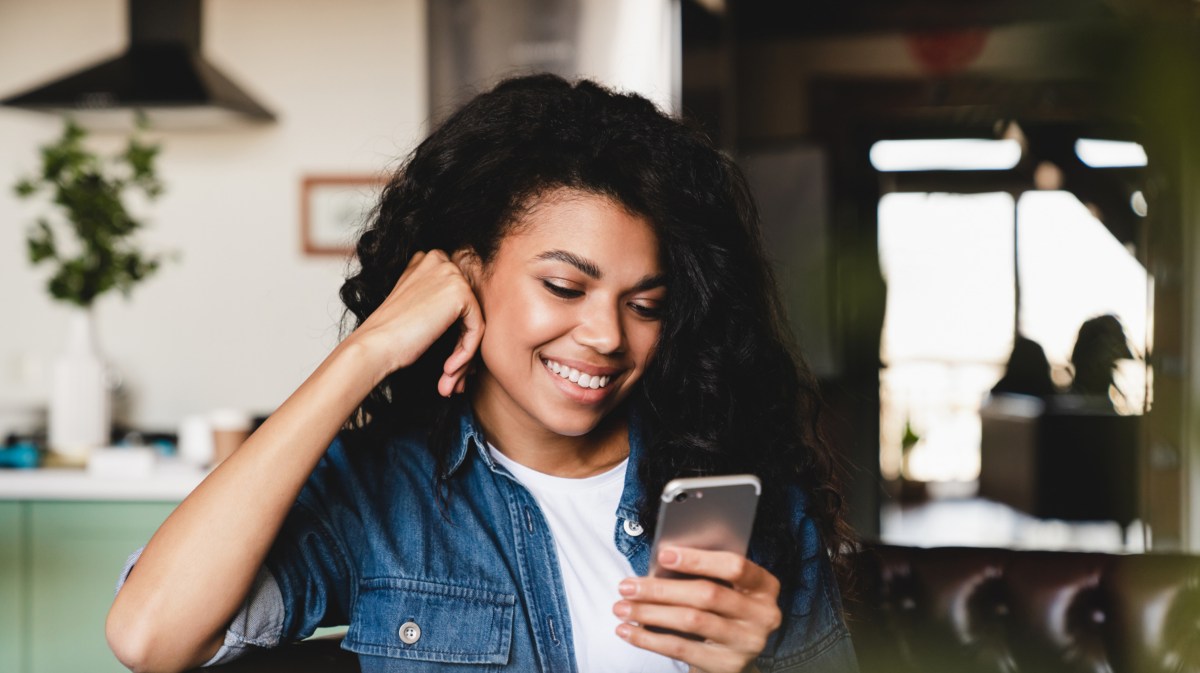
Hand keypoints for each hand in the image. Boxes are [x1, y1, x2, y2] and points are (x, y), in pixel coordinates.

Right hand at [345, 249, 483, 395]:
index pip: (458, 298)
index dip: (456, 332)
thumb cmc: (389, 334)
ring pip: (474, 322)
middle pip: (467, 311)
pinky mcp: (460, 292)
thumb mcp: (415, 306)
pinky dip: (466, 353)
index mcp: (427, 261)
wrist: (374, 345)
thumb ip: (439, 302)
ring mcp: (451, 274)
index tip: (447, 362)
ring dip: (464, 356)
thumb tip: (469, 326)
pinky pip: (477, 329)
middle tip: (451, 376)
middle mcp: (440, 261)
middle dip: (462, 347)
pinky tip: (447, 371)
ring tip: (449, 381)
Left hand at [613, 547, 781, 672]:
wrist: (735, 656)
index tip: (663, 556)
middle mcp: (763, 615)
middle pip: (707, 595)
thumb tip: (659, 563)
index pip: (734, 567)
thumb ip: (703, 574)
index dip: (698, 560)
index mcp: (765, 586)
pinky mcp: (727, 665)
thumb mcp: (725, 589)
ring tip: (622, 608)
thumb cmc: (722, 610)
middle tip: (626, 586)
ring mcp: (747, 642)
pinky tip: (628, 631)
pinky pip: (681, 649)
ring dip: (649, 612)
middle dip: (661, 589)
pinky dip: (649, 639)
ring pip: (691, 621)